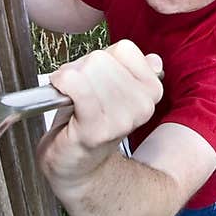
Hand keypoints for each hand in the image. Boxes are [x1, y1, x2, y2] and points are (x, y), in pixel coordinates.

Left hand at [36, 40, 162, 187]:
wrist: (77, 166)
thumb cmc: (89, 122)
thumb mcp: (115, 88)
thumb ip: (131, 68)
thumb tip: (153, 61)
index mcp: (152, 91)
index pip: (125, 49)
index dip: (104, 58)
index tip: (97, 78)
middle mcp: (143, 105)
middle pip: (102, 58)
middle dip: (82, 68)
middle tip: (79, 90)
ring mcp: (121, 119)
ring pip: (87, 68)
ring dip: (69, 77)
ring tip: (71, 97)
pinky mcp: (96, 129)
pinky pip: (76, 85)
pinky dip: (62, 83)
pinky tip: (62, 96)